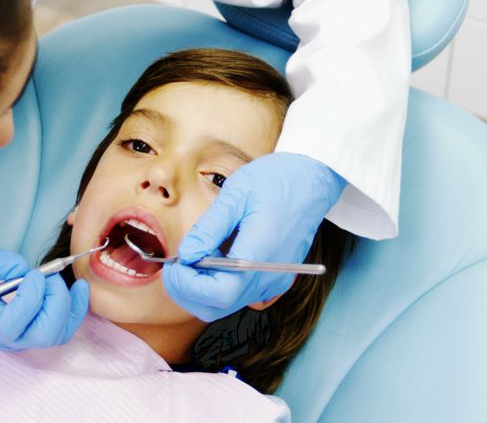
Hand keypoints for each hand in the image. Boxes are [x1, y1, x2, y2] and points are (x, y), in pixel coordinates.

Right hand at [0, 236, 88, 349]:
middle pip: (41, 335)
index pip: (11, 324)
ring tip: (66, 281)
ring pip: (54, 336)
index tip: (33, 274)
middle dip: (56, 302)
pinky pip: (58, 332)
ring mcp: (12, 338)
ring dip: (69, 307)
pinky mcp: (23, 333)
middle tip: (49, 276)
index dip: (30, 300)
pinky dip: (74, 312)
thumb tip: (21, 268)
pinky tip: (78, 290)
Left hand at [163, 153, 345, 320]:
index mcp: (261, 254)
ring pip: (227, 303)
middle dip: (188, 291)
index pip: (219, 293)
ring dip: (201, 288)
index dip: (188, 285)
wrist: (312, 179)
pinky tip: (213, 259)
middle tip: (175, 265)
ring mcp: (274, 280)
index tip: (174, 266)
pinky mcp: (275, 278)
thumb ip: (208, 229)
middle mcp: (270, 276)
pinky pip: (240, 294)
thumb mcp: (236, 195)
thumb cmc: (276, 180)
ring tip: (194, 256)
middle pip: (218, 306)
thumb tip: (187, 256)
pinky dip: (218, 285)